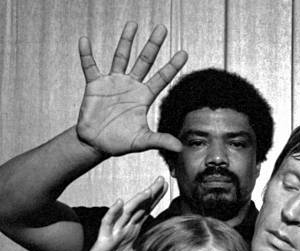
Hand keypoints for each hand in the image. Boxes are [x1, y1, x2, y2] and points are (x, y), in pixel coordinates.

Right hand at [71, 177, 166, 250]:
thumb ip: (149, 250)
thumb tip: (166, 246)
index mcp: (134, 231)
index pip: (147, 211)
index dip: (156, 199)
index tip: (166, 186)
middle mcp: (125, 228)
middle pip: (140, 207)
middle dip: (150, 194)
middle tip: (161, 180)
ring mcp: (114, 232)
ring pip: (126, 212)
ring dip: (137, 201)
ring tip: (147, 191)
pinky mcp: (104, 239)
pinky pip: (108, 223)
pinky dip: (113, 213)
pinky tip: (118, 203)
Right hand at [77, 22, 187, 155]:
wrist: (97, 143)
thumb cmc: (121, 143)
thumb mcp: (142, 141)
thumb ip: (160, 141)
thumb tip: (180, 148)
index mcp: (144, 97)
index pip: (161, 78)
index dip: (172, 66)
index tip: (184, 53)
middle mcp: (131, 86)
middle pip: (144, 61)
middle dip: (153, 45)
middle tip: (162, 28)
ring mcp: (113, 83)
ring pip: (121, 57)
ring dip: (126, 41)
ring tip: (133, 24)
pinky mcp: (95, 85)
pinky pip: (90, 66)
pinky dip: (86, 54)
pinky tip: (85, 40)